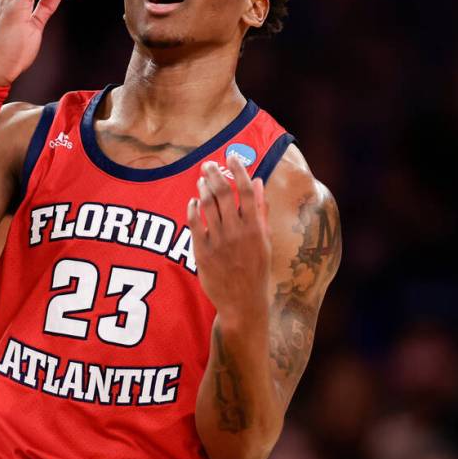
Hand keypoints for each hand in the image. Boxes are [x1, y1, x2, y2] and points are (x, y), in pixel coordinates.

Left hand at [188, 155, 271, 315]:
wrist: (243, 303)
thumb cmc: (256, 270)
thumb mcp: (265, 240)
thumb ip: (260, 210)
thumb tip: (257, 182)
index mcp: (255, 228)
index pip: (245, 191)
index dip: (238, 169)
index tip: (232, 155)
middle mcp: (236, 232)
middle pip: (223, 193)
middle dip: (215, 173)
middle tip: (208, 163)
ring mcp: (218, 241)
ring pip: (207, 205)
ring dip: (203, 187)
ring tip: (201, 179)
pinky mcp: (202, 251)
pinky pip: (194, 223)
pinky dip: (192, 208)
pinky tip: (192, 201)